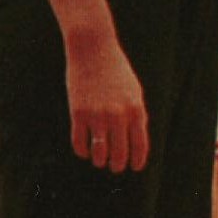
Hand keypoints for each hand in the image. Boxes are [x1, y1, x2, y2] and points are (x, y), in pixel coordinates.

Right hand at [65, 26, 148, 171]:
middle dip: (118, 165)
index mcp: (136, 110)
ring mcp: (97, 115)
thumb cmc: (116, 70)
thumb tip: (135, 143)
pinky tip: (85, 151)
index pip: (140, 146)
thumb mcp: (134, 91)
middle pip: (120, 153)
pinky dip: (82, 151)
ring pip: (99, 152)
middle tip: (115, 167)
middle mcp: (118, 115)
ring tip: (100, 161)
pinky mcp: (78, 113)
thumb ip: (137, 115)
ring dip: (100, 161)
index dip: (137, 161)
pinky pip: (79, 142)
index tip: (134, 167)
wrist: (92, 49)